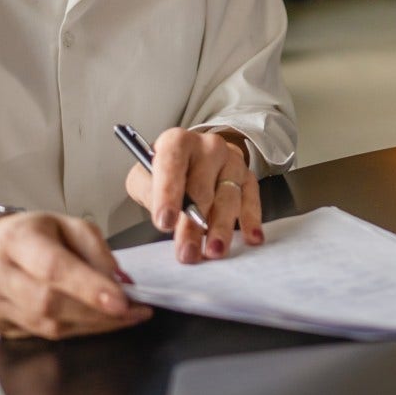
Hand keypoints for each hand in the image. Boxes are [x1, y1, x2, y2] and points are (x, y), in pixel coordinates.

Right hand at [0, 211, 151, 339]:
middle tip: (134, 312)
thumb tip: (118, 281)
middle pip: (49, 303)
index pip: (53, 268)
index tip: (123, 301)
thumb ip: (95, 249)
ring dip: (92, 325)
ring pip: (47, 326)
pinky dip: (76, 331)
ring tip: (125, 318)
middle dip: (97, 312)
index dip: (89, 287)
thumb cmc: (36, 233)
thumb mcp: (68, 225)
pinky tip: (97, 322)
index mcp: (16, 240)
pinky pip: (41, 335)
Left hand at [124, 127, 262, 263]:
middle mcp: (208, 147)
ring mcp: (232, 162)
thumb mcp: (144, 176)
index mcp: (177, 142)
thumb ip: (148, 192)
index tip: (165, 222)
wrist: (196, 157)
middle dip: (193, 225)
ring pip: (228, 197)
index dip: (168, 194)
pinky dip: (251, 220)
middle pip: (201, 188)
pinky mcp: (248, 177)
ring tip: (213, 251)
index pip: (172, 164)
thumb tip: (166, 216)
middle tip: (187, 252)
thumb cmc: (167, 171)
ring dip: (221, 228)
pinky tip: (251, 237)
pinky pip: (251, 199)